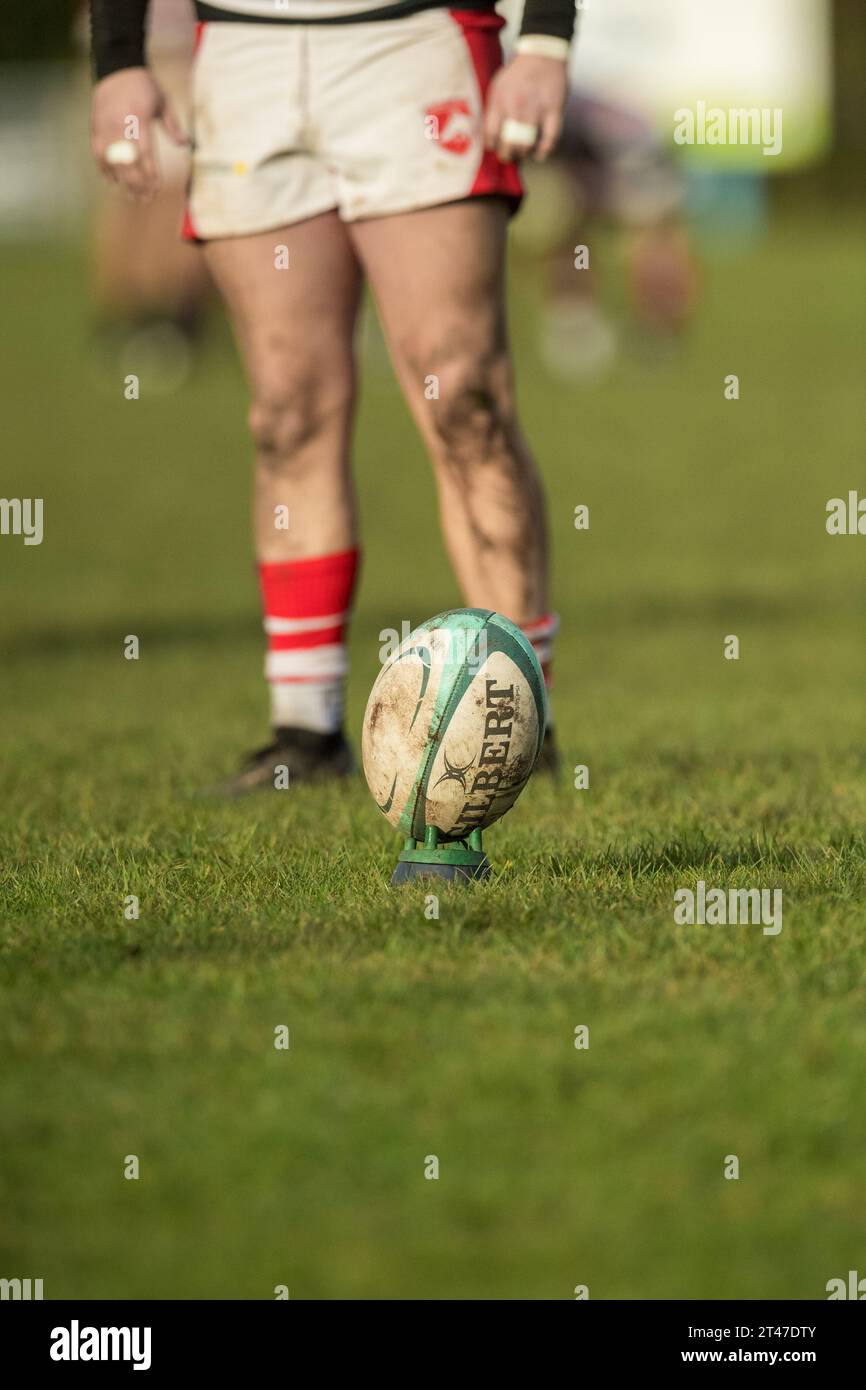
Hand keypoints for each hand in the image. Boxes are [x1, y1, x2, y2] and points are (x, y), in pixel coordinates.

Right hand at [91, 67, 186, 198]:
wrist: (116, 67)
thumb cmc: (144, 86)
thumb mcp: (163, 100)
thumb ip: (173, 124)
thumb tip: (185, 145)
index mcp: (138, 116)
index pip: (144, 151)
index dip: (150, 173)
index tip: (156, 189)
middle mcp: (119, 123)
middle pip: (127, 161)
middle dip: (137, 183)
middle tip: (146, 199)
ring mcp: (105, 125)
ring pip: (112, 160)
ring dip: (122, 181)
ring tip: (132, 196)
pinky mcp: (95, 127)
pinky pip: (98, 153)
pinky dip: (104, 168)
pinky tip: (113, 182)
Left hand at [484, 53, 567, 163]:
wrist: (542, 53)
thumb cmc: (518, 73)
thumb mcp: (497, 86)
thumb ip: (493, 110)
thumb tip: (488, 136)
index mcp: (500, 101)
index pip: (491, 135)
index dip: (492, 146)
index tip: (494, 148)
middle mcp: (517, 107)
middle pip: (509, 143)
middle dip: (507, 154)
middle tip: (508, 156)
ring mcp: (536, 109)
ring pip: (527, 144)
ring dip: (524, 153)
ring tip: (522, 153)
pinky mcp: (554, 110)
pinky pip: (550, 138)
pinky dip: (544, 150)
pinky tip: (539, 155)